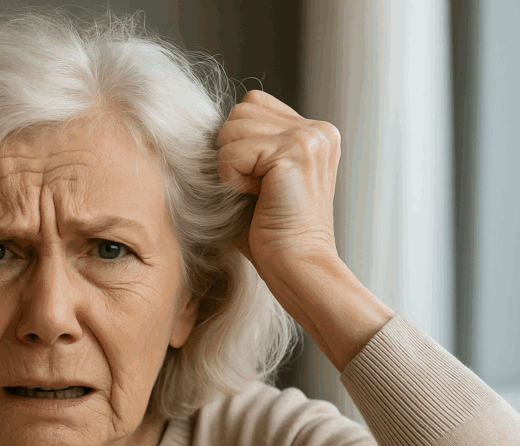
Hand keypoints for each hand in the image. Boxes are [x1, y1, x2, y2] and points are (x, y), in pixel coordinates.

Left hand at [217, 90, 341, 275]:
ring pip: (232, 127)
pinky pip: (231, 153)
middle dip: (232, 152)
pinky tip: (257, 199)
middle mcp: (318, 130)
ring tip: (257, 194)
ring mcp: (309, 138)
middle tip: (256, 191)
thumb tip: (201, 130)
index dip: (238, 140)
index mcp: (314, 133)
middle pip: (240, 111)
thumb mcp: (257, 180)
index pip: (252, 104)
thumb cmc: (271, 235)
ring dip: (231, 166)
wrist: (298, 268)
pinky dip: (231, 180)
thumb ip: (242, 147)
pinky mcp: (294, 153)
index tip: (255, 179)